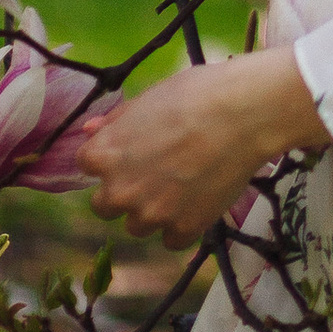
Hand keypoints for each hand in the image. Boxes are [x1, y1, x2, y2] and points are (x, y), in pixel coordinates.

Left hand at [73, 47, 327, 241]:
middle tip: (155, 172)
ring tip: (183, 184)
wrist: (245, 114)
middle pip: (104, 205)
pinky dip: (183, 224)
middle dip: (124, 191)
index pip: (86, 165)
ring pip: (138, 226)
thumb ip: (116, 120)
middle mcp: (120, 190)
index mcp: (106, 154)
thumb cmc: (198, 93)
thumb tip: (89, 131)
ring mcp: (151, 215)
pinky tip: (200, 200)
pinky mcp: (183, 230)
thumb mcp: (151, 97)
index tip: (131, 149)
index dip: (110, 156)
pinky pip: (172, 239)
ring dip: (153, 210)